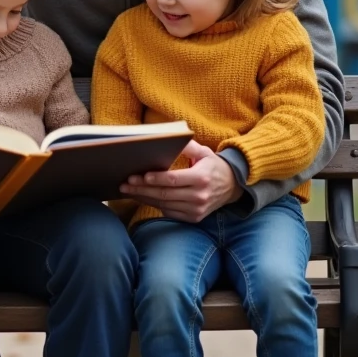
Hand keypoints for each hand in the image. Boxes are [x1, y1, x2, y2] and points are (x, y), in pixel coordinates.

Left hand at [119, 140, 241, 222]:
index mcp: (201, 178)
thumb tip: (170, 138)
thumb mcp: (204, 152)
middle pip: (165, 194)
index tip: (139, 175)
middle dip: (142, 189)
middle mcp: (199, 196)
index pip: (173, 179)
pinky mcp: (194, 218)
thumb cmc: (213, 166)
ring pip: (164, 204)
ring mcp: (197, 209)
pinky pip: (169, 212)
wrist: (232, 187)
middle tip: (125, 184)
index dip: (155, 179)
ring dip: (144, 198)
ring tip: (129, 190)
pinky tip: (143, 197)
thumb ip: (187, 146)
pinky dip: (154, 205)